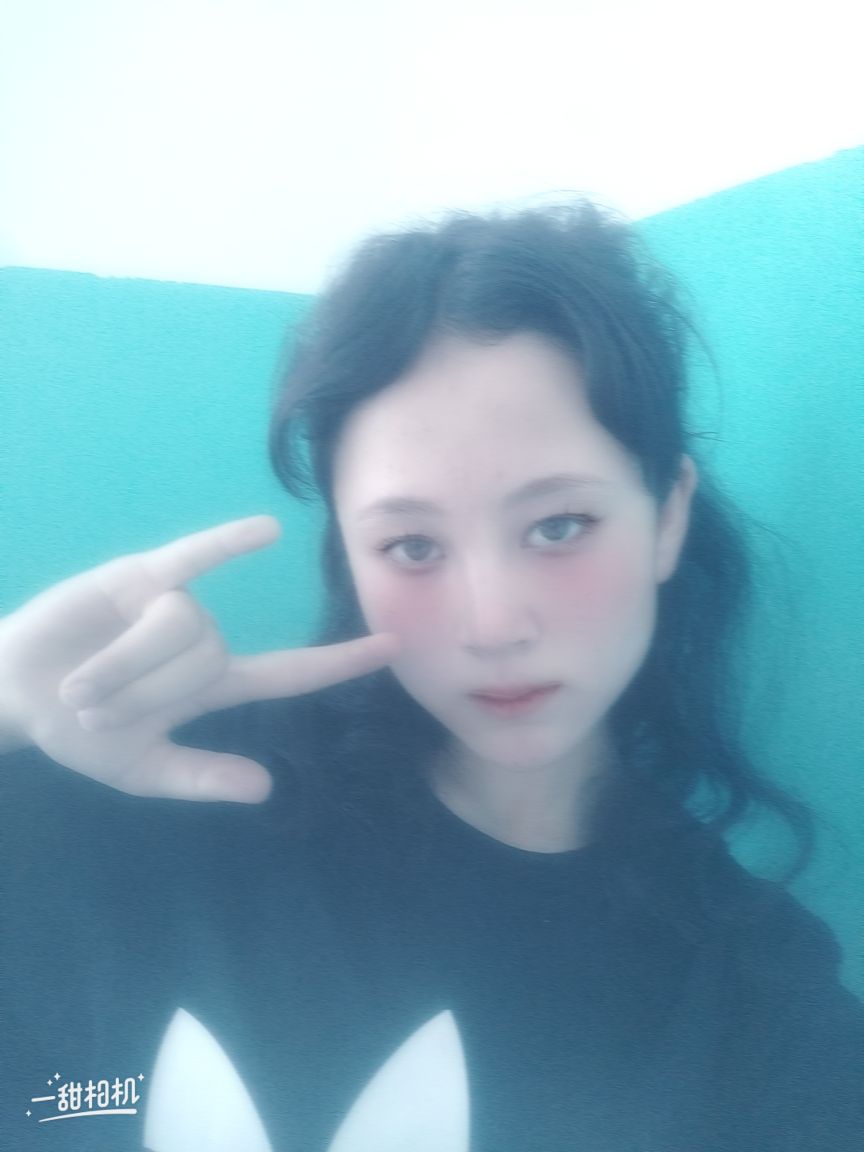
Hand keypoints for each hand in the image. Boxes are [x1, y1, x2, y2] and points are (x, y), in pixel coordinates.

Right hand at [0, 516, 399, 801]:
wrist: (19, 698)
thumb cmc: (80, 733)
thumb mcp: (141, 770)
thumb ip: (200, 777)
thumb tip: (267, 788)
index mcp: (214, 686)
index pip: (291, 672)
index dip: (341, 661)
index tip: (394, 645)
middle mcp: (206, 642)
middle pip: (207, 661)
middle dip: (142, 693)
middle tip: (95, 707)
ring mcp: (176, 607)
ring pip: (179, 629)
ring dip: (123, 667)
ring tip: (83, 683)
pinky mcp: (141, 577)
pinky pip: (192, 559)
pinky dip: (226, 545)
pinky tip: (268, 532)